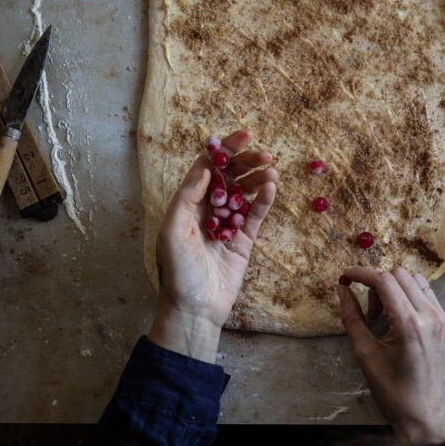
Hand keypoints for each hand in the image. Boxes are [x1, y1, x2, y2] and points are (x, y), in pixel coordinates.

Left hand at [148, 129, 276, 361]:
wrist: (194, 309)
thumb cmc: (177, 271)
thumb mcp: (172, 231)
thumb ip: (188, 196)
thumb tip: (204, 167)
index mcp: (188, 204)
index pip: (208, 168)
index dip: (224, 150)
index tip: (242, 136)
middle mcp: (208, 209)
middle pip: (230, 176)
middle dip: (246, 162)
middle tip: (264, 153)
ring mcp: (227, 224)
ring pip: (246, 192)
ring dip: (258, 178)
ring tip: (271, 170)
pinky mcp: (243, 240)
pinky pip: (256, 215)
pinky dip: (264, 200)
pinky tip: (271, 188)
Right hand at [338, 267, 444, 444]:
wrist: (423, 415)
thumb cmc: (392, 390)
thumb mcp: (364, 353)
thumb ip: (352, 317)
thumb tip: (343, 289)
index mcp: (409, 326)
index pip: (384, 281)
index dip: (362, 274)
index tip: (348, 276)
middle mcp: (432, 319)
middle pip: (401, 275)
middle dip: (379, 285)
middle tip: (372, 311)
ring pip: (418, 282)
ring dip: (398, 290)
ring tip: (388, 317)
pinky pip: (431, 299)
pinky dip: (413, 302)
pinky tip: (404, 325)